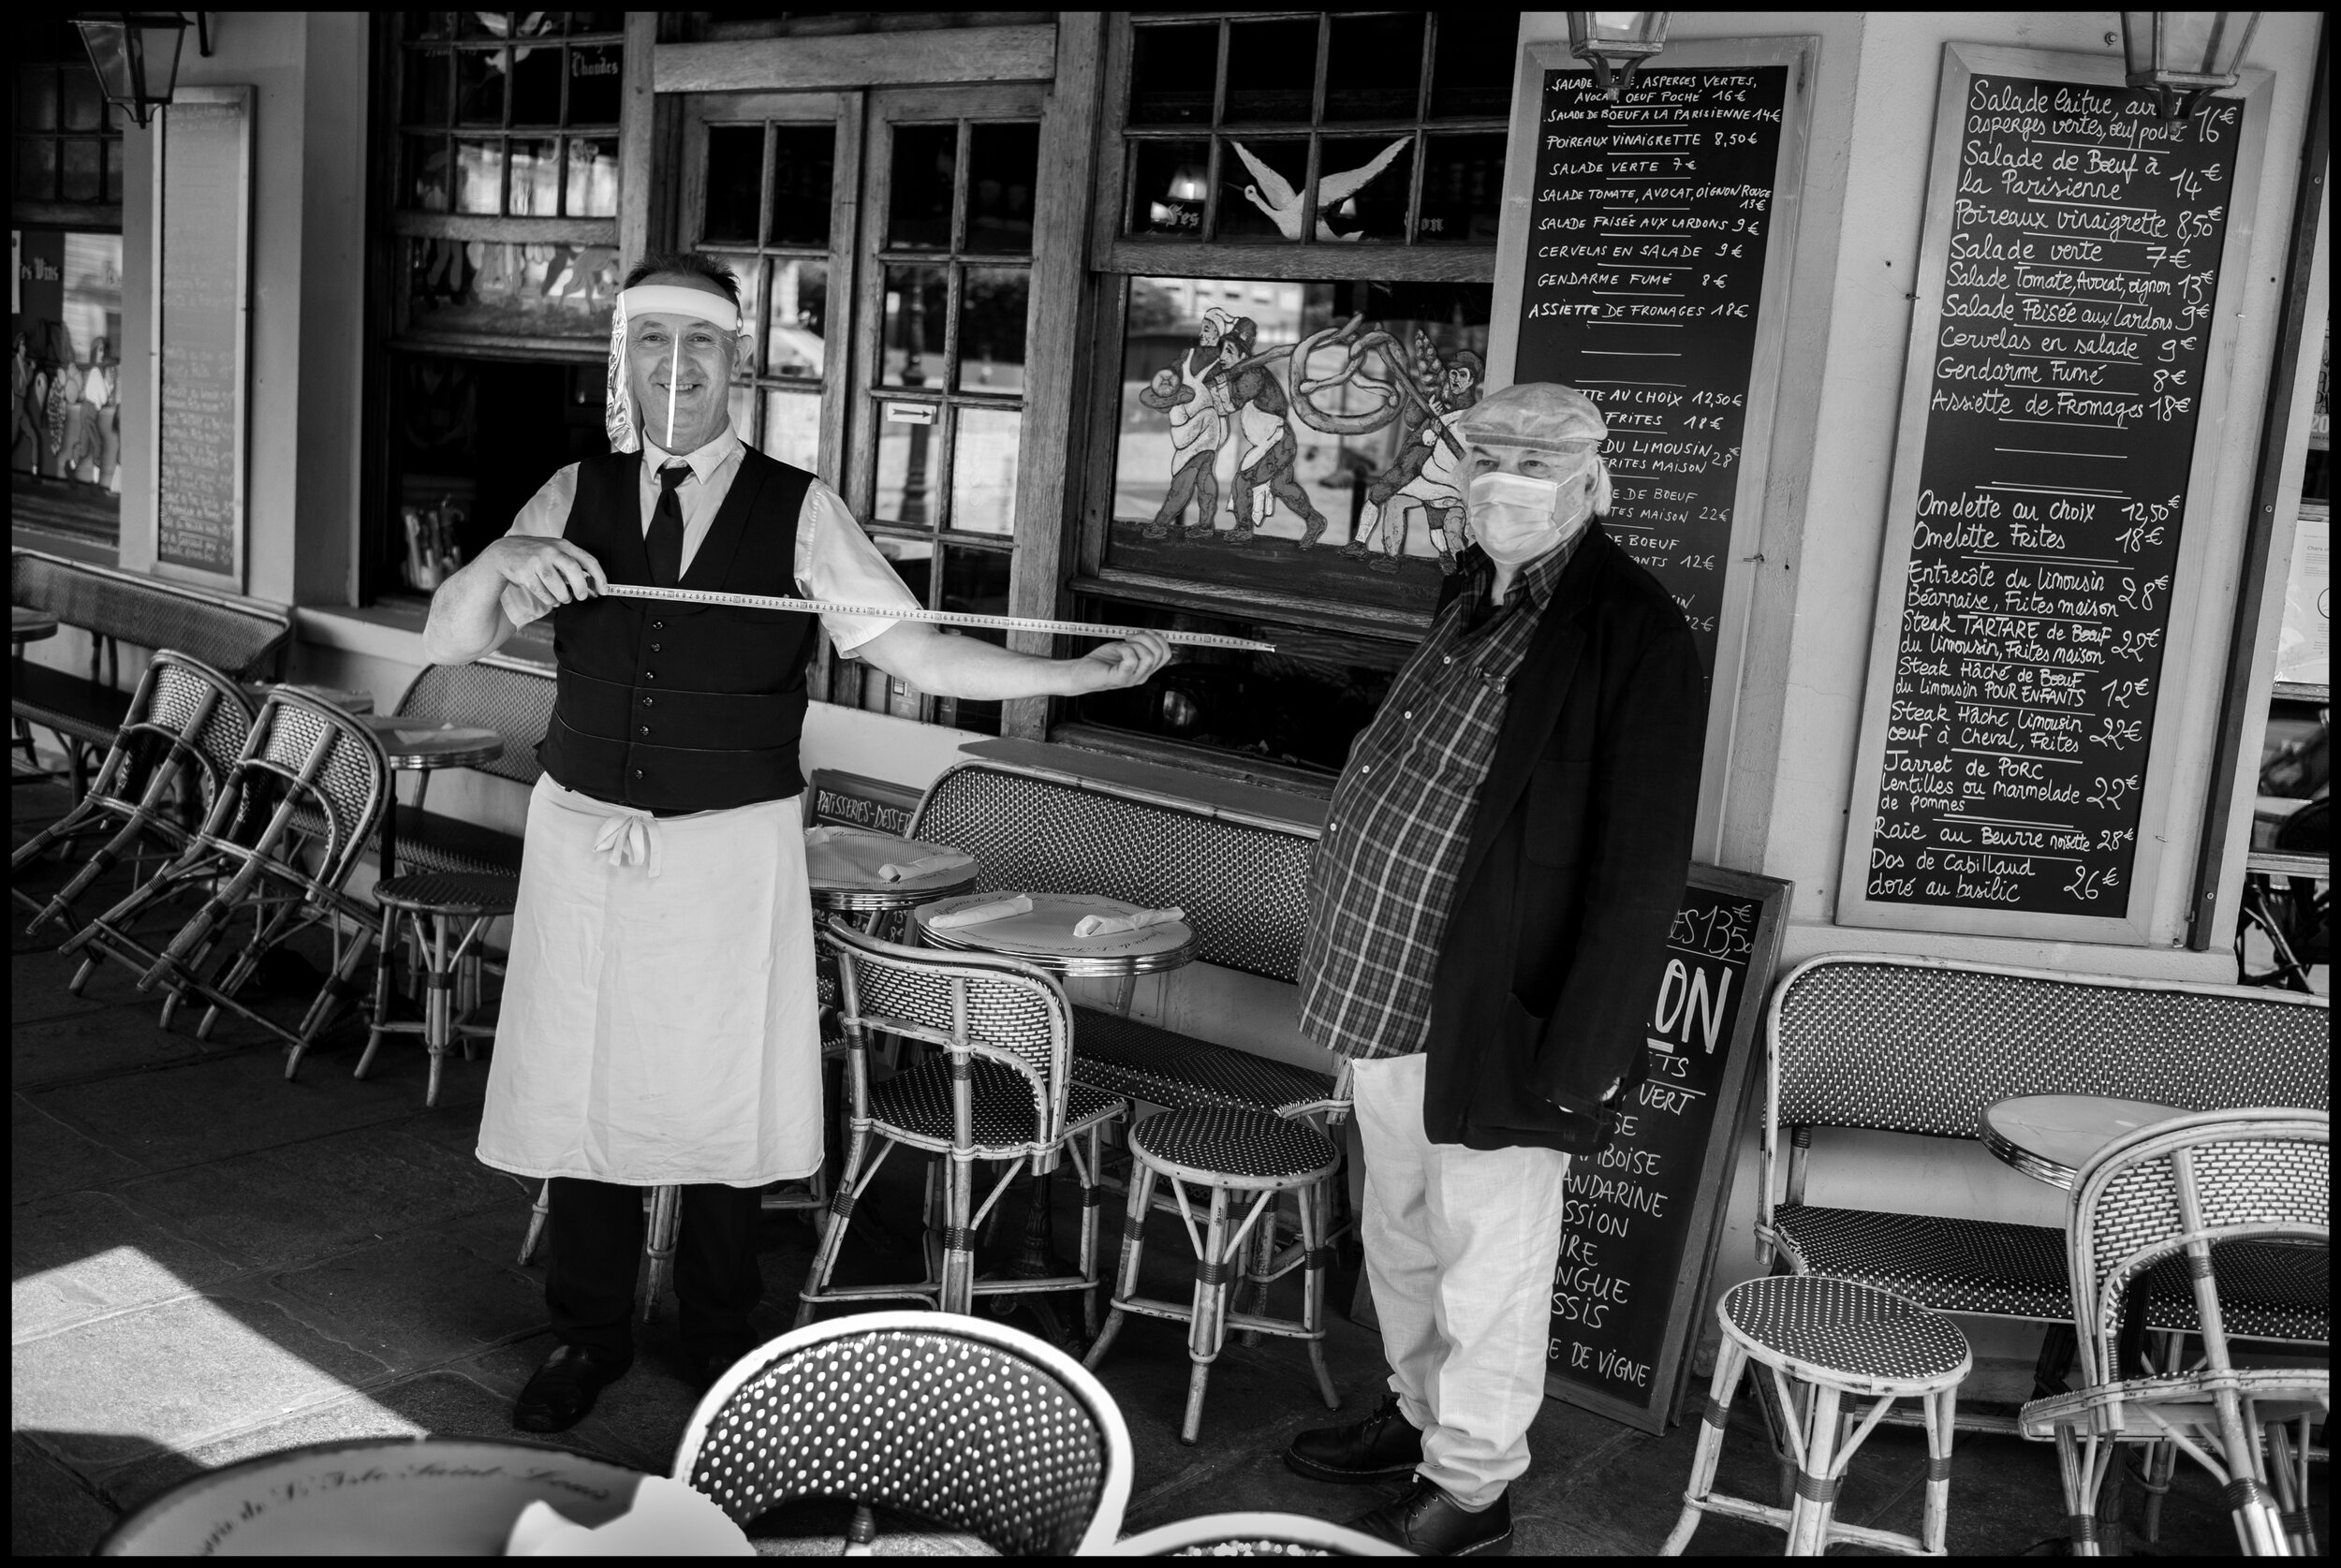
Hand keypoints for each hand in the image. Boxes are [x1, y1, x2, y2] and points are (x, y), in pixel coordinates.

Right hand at [483, 535, 605, 606]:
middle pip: (573, 569)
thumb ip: (573, 566)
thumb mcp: (556, 552)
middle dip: (581, 587)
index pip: (588, 560)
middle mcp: (551, 551)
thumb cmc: (537, 555)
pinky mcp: (525, 573)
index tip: (604, 590)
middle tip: (581, 597)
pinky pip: (542, 592)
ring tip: (564, 598)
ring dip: (563, 597)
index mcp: (563, 545)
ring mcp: (537, 561)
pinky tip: (551, 598)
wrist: (505, 552)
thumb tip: (592, 588)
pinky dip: (549, 599)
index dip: (599, 577)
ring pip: (556, 584)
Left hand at [1062, 631, 1172, 693]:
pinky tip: (1118, 649)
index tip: (1144, 632)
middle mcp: (1141, 675)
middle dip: (1147, 638)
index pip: (1166, 654)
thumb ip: (1138, 644)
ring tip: (1123, 644)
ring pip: (1149, 657)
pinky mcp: (1119, 679)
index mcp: (1145, 669)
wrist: (1081, 673)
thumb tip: (1149, 632)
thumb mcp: (1125, 649)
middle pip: (1160, 654)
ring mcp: (1131, 679)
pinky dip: (1126, 649)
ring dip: (1136, 644)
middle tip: (1130, 636)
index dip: (1158, 638)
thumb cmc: (1101, 662)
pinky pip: (1132, 661)